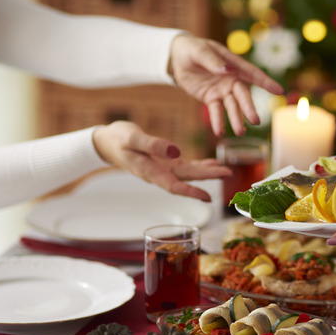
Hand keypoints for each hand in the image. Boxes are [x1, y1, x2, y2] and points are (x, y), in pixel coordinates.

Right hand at [92, 121, 231, 201]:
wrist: (106, 142)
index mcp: (149, 171)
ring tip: (226, 170)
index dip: (191, 192)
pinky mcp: (165, 162)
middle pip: (187, 179)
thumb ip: (153, 145)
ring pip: (189, 173)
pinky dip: (199, 165)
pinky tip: (212, 164)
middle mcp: (159, 174)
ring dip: (208, 172)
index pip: (173, 186)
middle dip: (208, 178)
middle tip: (228, 174)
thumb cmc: (117, 139)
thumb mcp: (132, 138)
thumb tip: (176, 151)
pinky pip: (186, 166)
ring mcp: (163, 169)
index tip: (208, 196)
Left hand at [168, 34, 284, 135]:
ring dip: (236, 119)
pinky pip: (216, 111)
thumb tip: (228, 70)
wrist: (176, 58)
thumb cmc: (191, 49)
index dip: (266, 82)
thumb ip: (213, 61)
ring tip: (240, 132)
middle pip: (243, 95)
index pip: (252, 73)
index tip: (279, 91)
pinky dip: (218, 121)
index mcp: (232, 64)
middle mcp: (231, 79)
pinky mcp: (210, 98)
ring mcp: (222, 90)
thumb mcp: (199, 52)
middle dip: (249, 108)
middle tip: (255, 121)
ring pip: (232, 106)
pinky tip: (219, 132)